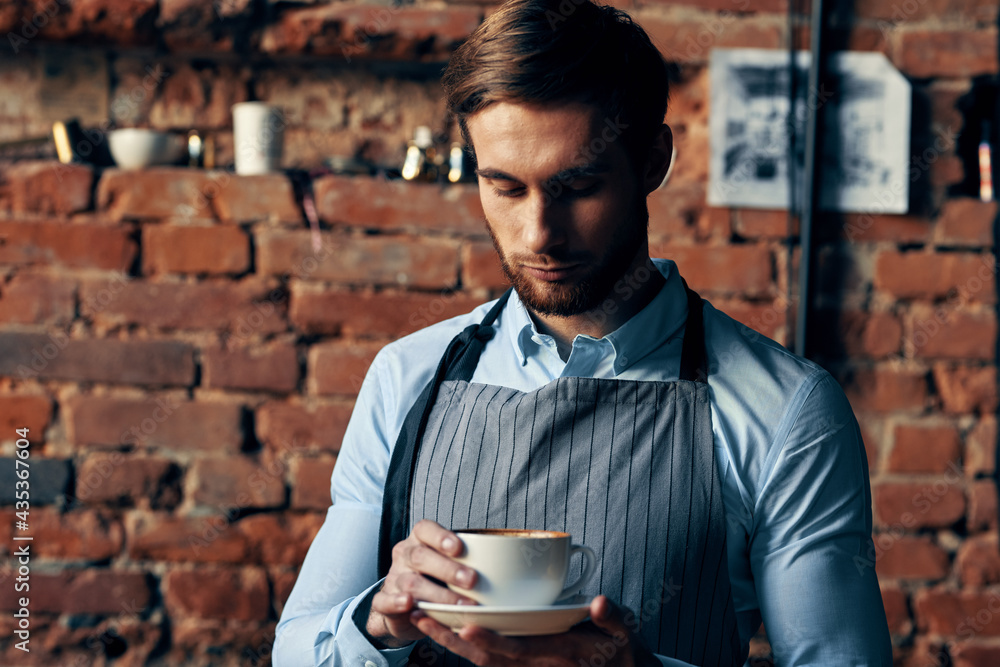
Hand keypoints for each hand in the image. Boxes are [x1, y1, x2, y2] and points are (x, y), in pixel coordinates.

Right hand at [366, 520, 478, 647]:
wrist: (402, 607)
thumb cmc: (433, 579)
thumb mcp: (448, 565)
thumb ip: (466, 561)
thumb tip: (506, 564)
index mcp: (419, 540)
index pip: (425, 529)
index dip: (441, 537)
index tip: (460, 548)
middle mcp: (404, 555)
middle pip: (421, 556)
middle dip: (447, 568)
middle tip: (472, 580)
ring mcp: (392, 578)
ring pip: (410, 582)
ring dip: (437, 594)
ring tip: (460, 605)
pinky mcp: (383, 601)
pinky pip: (385, 600)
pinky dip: (396, 602)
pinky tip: (409, 603)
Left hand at [411, 595, 654, 666]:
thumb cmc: (622, 655)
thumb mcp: (624, 636)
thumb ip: (611, 619)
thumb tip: (599, 602)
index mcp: (556, 655)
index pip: (516, 649)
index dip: (490, 640)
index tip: (465, 624)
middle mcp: (535, 665)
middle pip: (485, 658)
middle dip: (451, 640)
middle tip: (422, 617)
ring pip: (481, 660)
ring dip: (450, 642)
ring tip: (422, 619)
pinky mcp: (524, 665)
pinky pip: (488, 660)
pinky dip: (464, 647)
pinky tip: (445, 630)